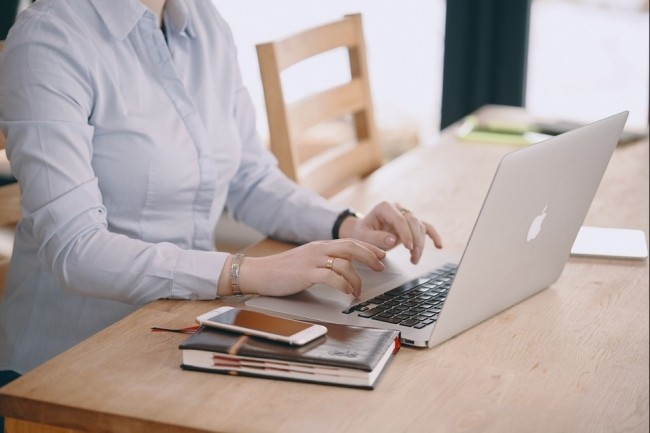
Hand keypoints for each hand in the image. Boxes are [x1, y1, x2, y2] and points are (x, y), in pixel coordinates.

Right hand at [220, 239, 385, 297]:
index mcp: (319, 245)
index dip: (368, 247)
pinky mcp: (306, 273)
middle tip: (381, 266)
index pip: (349, 241)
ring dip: (356, 278)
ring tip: (359, 291)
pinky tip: (347, 292)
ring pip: (344, 263)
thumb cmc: (281, 271)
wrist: (258, 273)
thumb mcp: (306, 261)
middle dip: (370, 256)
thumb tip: (344, 269)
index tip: (381, 254)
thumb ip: (324, 262)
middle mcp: (318, 249)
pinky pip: (331, 277)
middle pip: (351, 247)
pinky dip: (343, 284)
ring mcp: (312, 260)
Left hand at [338, 201, 441, 263]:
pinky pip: (426, 227)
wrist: (363, 232)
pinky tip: (439, 246)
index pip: (400, 219)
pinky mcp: (411, 224)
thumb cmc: (362, 233)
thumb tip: (393, 239)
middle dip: (415, 240)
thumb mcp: (364, 237)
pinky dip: (433, 236)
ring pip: (419, 227)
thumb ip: (377, 238)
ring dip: (420, 244)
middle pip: (413, 221)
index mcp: (384, 207)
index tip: (407, 247)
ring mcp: (405, 215)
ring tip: (414, 259)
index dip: (406, 233)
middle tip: (413, 255)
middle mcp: (397, 208)